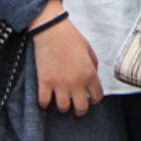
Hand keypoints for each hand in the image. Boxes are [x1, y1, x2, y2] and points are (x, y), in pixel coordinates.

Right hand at [30, 0, 102, 116]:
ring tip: (61, 100)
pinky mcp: (44, 82)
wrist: (52, 30)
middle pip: (81, 108)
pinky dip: (45, 103)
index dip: (94, 100)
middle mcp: (76, 82)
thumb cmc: (71, 37)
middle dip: (80, 110)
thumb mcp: (89, 50)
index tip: (90, 99)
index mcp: (90, 74)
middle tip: (76, 106)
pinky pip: (44, 102)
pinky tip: (46, 98)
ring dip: (63, 106)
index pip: (97, 96)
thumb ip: (93, 66)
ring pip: (63, 108)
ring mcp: (60, 84)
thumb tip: (93, 79)